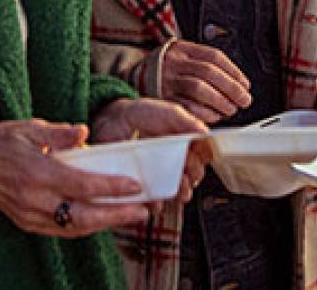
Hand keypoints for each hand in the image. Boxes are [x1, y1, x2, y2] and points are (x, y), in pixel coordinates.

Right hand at [0, 120, 150, 236]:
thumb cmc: (0, 142)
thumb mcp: (30, 128)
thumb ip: (60, 134)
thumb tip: (85, 134)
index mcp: (37, 172)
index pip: (82, 186)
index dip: (111, 188)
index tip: (135, 186)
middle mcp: (34, 199)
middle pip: (83, 216)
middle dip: (117, 215)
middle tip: (143, 211)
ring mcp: (29, 215)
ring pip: (74, 228)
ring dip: (105, 224)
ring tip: (130, 216)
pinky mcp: (26, 223)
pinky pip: (62, 230)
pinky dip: (85, 226)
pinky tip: (103, 219)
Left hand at [91, 98, 209, 206]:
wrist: (111, 120)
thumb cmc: (141, 113)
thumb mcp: (168, 112)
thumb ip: (186, 120)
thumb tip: (205, 131)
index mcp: (184, 142)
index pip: (202, 156)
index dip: (203, 160)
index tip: (201, 159)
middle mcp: (174, 158)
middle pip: (193, 174)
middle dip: (194, 178)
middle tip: (188, 174)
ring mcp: (159, 172)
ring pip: (177, 189)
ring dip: (182, 193)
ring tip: (180, 191)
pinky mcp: (143, 183)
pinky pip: (154, 199)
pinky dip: (157, 203)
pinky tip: (157, 201)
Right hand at [156, 40, 252, 123]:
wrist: (134, 77)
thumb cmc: (165, 68)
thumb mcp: (180, 55)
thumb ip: (202, 61)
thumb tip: (235, 80)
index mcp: (182, 49)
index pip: (214, 56)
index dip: (233, 71)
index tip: (245, 84)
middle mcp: (174, 62)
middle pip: (209, 72)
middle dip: (231, 87)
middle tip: (244, 99)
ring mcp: (167, 80)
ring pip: (199, 88)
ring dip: (220, 101)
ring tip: (231, 109)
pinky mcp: (162, 98)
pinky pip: (186, 105)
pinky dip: (204, 112)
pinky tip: (214, 116)